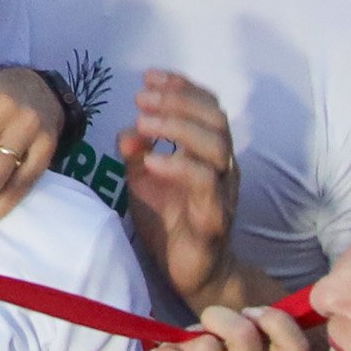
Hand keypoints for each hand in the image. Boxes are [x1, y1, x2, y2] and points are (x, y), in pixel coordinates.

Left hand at [114, 70, 239, 301]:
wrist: (191, 274)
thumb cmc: (170, 221)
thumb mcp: (144, 181)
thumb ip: (137, 152)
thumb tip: (127, 129)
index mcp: (207, 153)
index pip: (207, 107)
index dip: (182, 87)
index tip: (149, 76)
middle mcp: (222, 167)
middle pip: (216, 120)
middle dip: (178, 103)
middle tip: (141, 99)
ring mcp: (222, 192)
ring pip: (217, 148)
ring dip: (179, 129)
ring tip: (144, 124)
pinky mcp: (214, 220)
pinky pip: (205, 186)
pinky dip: (178, 167)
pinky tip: (151, 162)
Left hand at [127, 300, 312, 350]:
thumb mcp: (214, 339)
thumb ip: (232, 328)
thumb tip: (241, 316)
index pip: (295, 346)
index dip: (274, 319)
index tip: (247, 314)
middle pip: (246, 335)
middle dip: (216, 318)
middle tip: (201, 328)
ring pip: (209, 348)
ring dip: (185, 342)